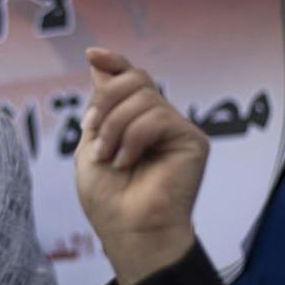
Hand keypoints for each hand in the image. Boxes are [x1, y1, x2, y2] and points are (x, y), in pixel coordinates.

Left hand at [74, 47, 208, 284]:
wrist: (128, 230)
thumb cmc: (108, 199)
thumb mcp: (92, 144)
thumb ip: (100, 107)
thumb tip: (99, 64)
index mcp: (134, 121)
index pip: (130, 79)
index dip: (114, 61)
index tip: (92, 54)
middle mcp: (158, 121)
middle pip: (135, 79)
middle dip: (105, 101)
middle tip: (94, 132)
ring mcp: (176, 129)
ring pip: (143, 98)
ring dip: (114, 126)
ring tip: (109, 157)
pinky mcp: (192, 140)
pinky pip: (157, 117)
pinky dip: (133, 138)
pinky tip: (127, 162)